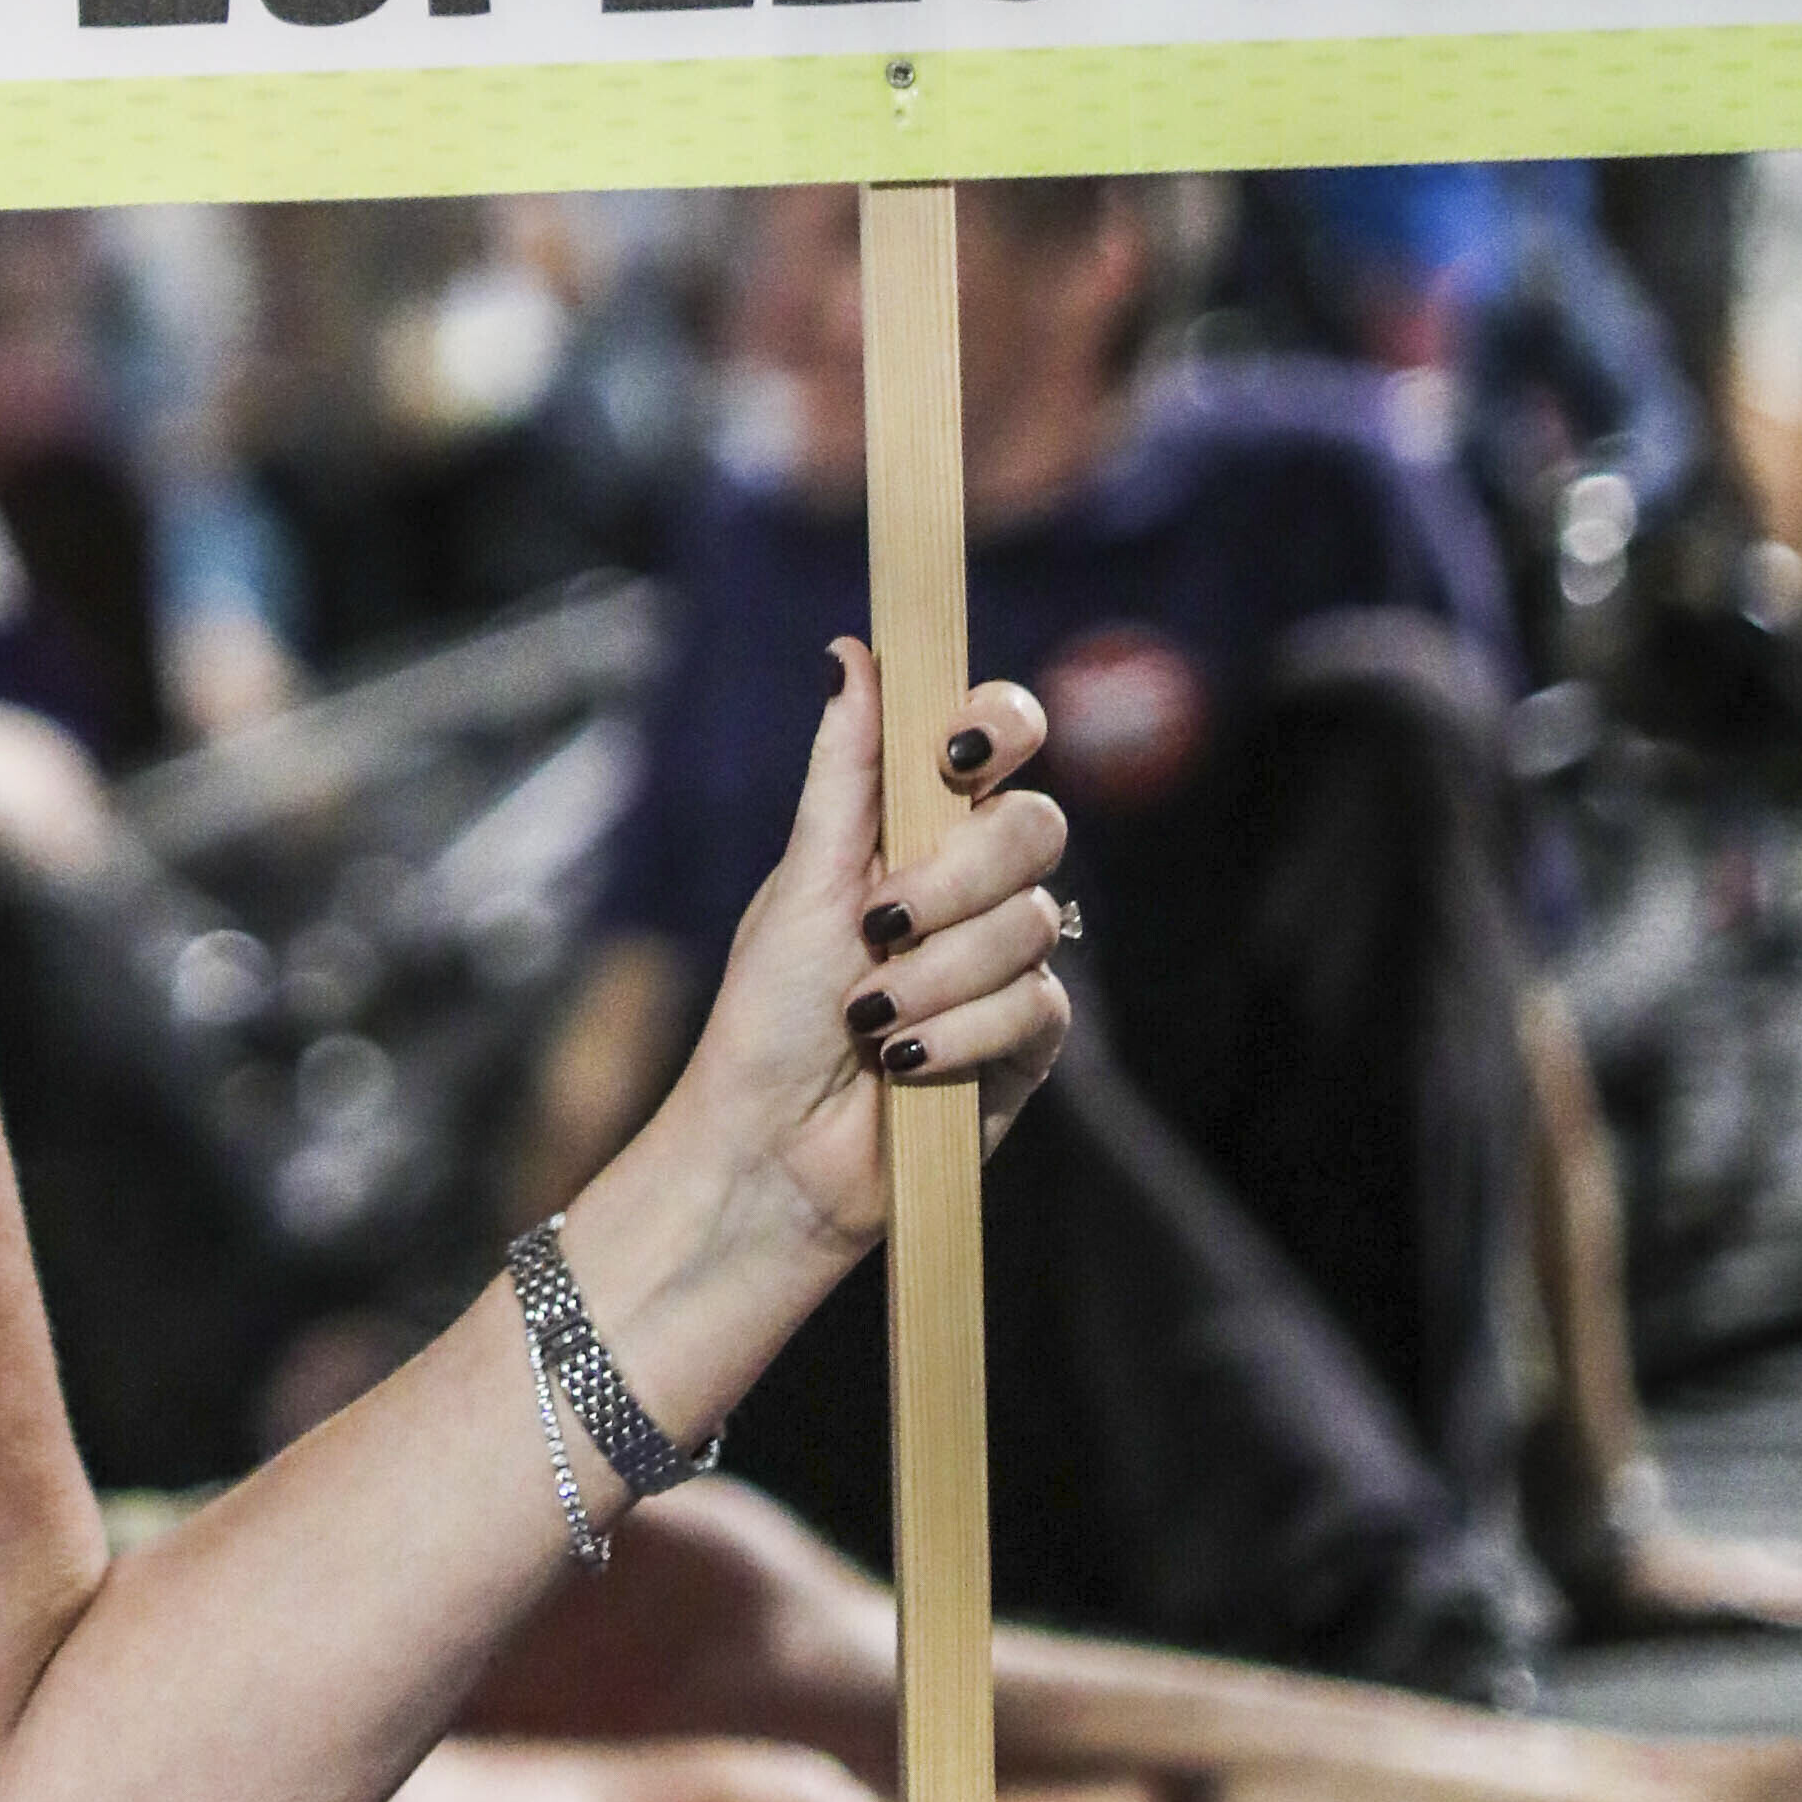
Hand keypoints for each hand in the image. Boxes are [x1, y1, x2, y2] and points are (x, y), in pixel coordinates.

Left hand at [645, 644, 1071, 1282]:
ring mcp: (1006, 961)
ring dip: (937, 973)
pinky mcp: (1029, 1041)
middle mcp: (971, 884)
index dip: (996, 727)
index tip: (951, 756)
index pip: (995, 738)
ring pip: (1031, 920)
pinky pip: (1035, 1005)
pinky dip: (961, 1032)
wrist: (769, 1151)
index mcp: (913, 827)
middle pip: (1034, 823)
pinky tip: (907, 1060)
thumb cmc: (766, 1014)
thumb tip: (851, 650)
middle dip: (955, 876)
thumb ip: (844, 770)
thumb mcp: (801, 880)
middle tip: (881, 922)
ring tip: (868, 1017)